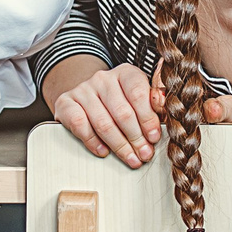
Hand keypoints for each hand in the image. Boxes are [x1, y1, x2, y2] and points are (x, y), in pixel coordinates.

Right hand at [48, 62, 162, 166]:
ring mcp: (83, 90)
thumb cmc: (119, 101)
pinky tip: (104, 151)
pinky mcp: (66, 102)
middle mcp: (103, 78)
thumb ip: (153, 102)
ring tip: (130, 158)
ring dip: (119, 145)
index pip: (138, 93)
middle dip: (136, 138)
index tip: (154, 137)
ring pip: (103, 122)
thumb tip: (166, 105)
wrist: (86, 97)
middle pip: (122, 112)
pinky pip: (80, 124)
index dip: (148, 118)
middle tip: (144, 154)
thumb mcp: (139, 97)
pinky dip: (93, 141)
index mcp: (125, 73)